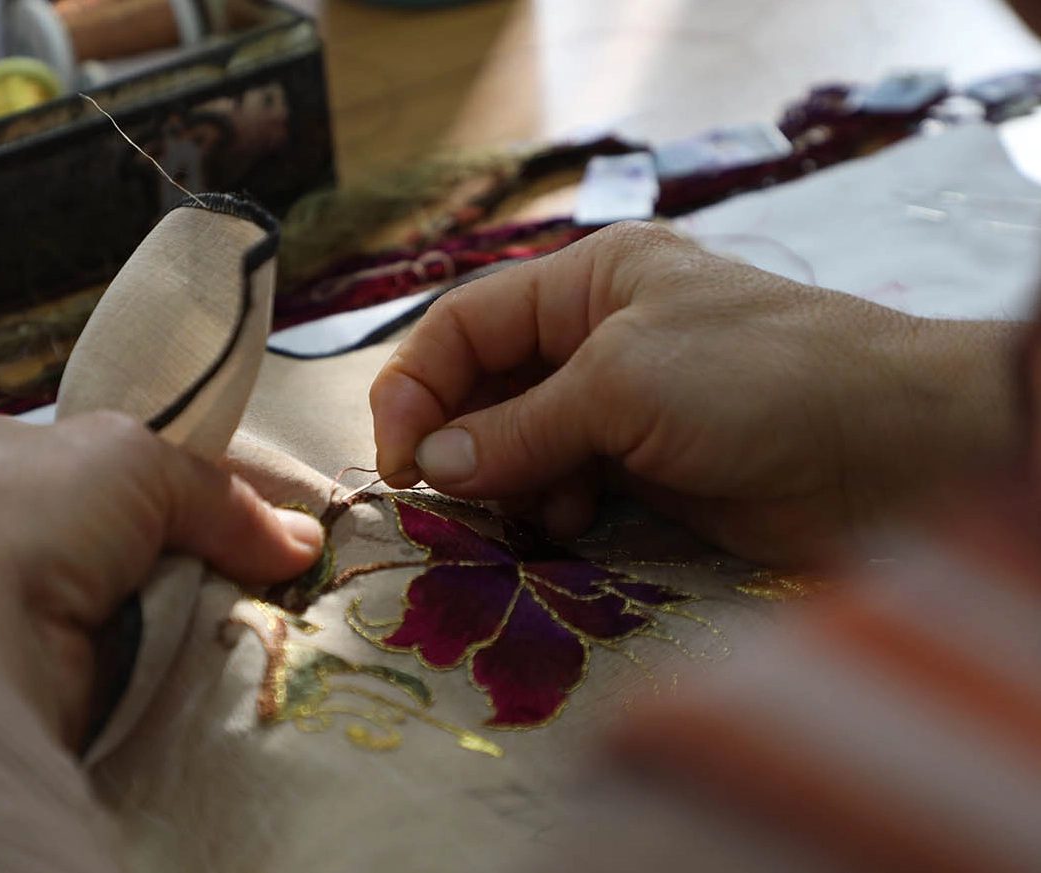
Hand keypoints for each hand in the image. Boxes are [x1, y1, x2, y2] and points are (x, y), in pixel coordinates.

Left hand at [0, 411, 323, 747]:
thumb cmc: (33, 515)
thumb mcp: (141, 462)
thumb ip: (222, 497)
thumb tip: (302, 542)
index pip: (100, 464)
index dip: (170, 486)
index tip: (236, 518)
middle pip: (114, 538)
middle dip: (177, 558)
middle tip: (253, 579)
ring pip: (111, 605)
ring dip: (165, 617)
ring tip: (234, 628)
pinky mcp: (2, 678)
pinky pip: (97, 664)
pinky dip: (139, 667)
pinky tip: (182, 671)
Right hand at [371, 222, 1022, 564]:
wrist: (891, 452)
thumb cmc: (755, 380)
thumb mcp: (622, 383)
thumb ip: (520, 428)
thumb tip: (432, 466)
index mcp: (589, 283)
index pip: (467, 325)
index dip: (418, 385)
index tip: (398, 459)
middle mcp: (599, 339)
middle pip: (488, 388)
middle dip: (460, 441)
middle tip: (438, 498)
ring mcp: (624, 408)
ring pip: (522, 445)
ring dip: (505, 483)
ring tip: (515, 515)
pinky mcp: (649, 472)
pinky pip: (566, 488)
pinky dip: (551, 509)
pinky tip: (569, 525)